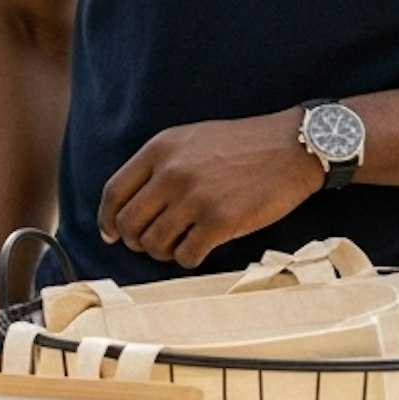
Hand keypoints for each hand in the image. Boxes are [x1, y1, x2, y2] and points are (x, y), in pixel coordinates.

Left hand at [99, 109, 322, 268]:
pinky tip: (197, 250)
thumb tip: (127, 206)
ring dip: (161, 252)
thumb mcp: (188, 140)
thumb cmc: (240, 145)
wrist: (292, 146)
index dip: (107, 219)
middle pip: (129, 223)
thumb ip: (157, 166)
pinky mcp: (221, 221)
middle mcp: (171, 173)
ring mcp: (196, 198)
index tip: (110, 233)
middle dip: (134, 241)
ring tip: (176, 246)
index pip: (113, 192)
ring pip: (154, 243)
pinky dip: (186, 259)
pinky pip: (186, 255)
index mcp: (159, 150)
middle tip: (148, 245)